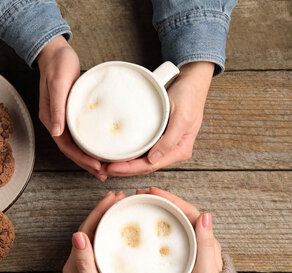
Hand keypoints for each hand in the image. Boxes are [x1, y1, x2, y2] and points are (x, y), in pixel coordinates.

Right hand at [37, 36, 105, 179]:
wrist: (55, 52)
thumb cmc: (57, 65)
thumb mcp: (59, 84)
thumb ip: (57, 108)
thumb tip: (56, 131)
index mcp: (50, 119)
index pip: (66, 146)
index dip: (81, 158)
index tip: (96, 165)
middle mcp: (56, 122)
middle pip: (72, 150)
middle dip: (87, 163)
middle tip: (103, 173)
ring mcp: (63, 119)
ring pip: (76, 144)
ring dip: (89, 157)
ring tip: (104, 167)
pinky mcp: (71, 113)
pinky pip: (80, 134)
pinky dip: (90, 144)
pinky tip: (100, 147)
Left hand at [62, 191, 125, 272]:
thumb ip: (85, 263)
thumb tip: (77, 235)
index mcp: (75, 262)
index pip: (86, 229)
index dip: (99, 212)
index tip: (111, 198)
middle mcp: (79, 261)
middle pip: (91, 229)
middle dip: (104, 212)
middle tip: (121, 198)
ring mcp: (87, 266)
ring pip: (97, 236)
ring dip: (108, 220)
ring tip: (121, 208)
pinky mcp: (96, 272)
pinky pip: (102, 246)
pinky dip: (111, 234)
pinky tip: (120, 231)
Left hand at [106, 62, 214, 176]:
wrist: (191, 81)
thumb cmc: (189, 96)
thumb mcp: (182, 117)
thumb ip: (170, 140)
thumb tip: (155, 159)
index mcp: (179, 150)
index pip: (150, 166)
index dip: (129, 169)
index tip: (112, 168)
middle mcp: (171, 150)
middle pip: (143, 167)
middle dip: (123, 170)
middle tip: (102, 169)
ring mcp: (164, 145)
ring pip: (141, 161)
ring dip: (124, 165)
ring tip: (105, 165)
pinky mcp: (157, 138)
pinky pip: (141, 151)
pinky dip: (128, 155)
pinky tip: (116, 155)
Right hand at [135, 187, 222, 272]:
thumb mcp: (205, 266)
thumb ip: (205, 242)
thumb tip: (206, 215)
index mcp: (204, 237)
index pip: (186, 210)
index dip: (169, 198)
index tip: (152, 191)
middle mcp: (196, 240)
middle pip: (176, 213)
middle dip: (159, 201)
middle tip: (140, 195)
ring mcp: (187, 248)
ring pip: (170, 224)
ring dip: (156, 212)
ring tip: (140, 206)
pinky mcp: (178, 257)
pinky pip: (165, 236)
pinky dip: (155, 228)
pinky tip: (144, 228)